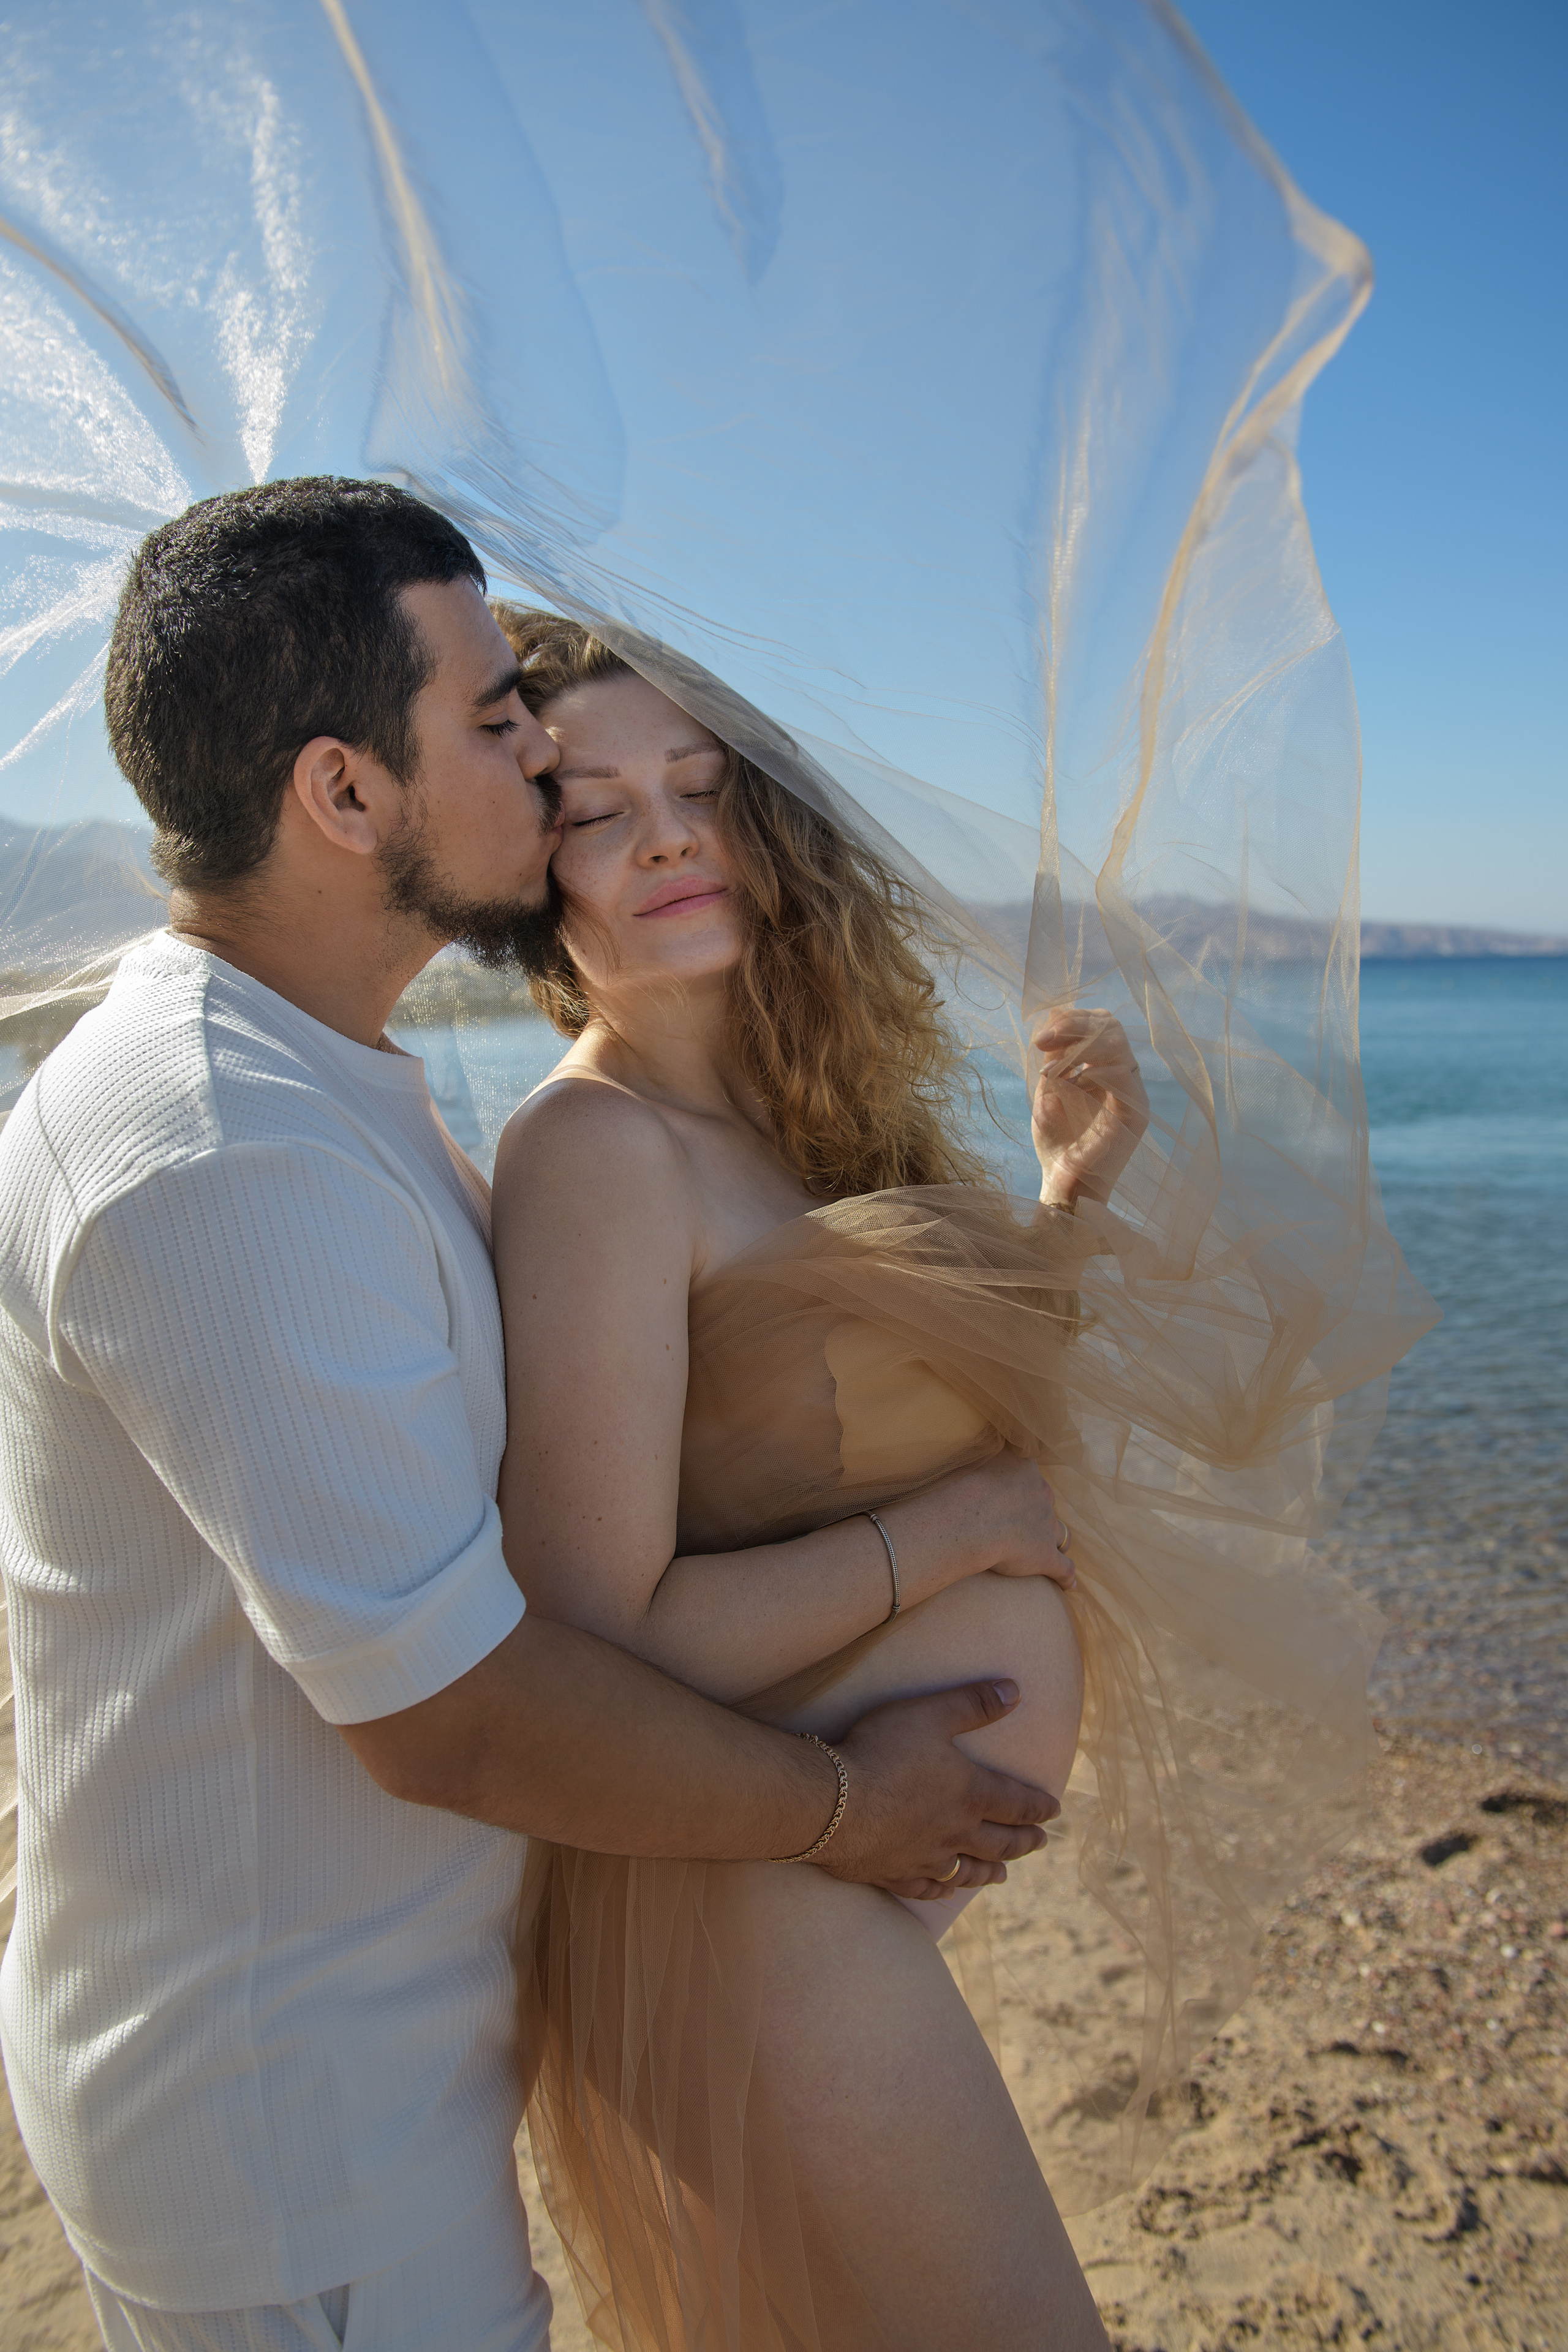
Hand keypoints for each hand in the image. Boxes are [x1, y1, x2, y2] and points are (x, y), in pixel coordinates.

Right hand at [817, 1679, 1057, 1897]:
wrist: (833, 1802)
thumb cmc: (882, 1750)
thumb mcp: (930, 1713)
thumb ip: (973, 1703)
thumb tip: (1015, 1690)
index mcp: (970, 1794)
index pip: (1017, 1804)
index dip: (1039, 1807)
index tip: (1054, 1812)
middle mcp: (956, 1832)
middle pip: (1000, 1843)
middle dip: (1024, 1842)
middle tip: (1040, 1844)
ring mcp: (926, 1858)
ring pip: (968, 1870)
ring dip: (990, 1871)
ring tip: (1002, 1875)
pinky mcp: (895, 1874)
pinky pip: (928, 1888)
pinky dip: (944, 1890)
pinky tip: (947, 1889)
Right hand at [936, 1447, 1075, 1590]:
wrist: (968, 1520)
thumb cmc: (960, 1488)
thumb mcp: (972, 1458)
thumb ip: (983, 1456)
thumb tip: (978, 1445)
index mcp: (1025, 1468)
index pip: (1029, 1472)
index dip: (1021, 1483)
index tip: (1008, 1490)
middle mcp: (1041, 1493)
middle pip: (1046, 1500)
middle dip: (1036, 1509)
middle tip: (1017, 1520)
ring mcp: (1047, 1525)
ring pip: (1061, 1533)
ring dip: (1054, 1539)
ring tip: (1047, 1548)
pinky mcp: (1046, 1556)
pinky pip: (1064, 1568)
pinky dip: (1066, 1576)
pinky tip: (1069, 1585)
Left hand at [1030, 1006, 1148, 1208]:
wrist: (1064, 1188)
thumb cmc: (1057, 1147)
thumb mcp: (1049, 1093)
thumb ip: (1054, 1059)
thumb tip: (1053, 1016)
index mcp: (1106, 1071)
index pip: (1101, 1025)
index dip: (1071, 1020)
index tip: (1040, 1036)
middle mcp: (1124, 1079)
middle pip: (1111, 1026)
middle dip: (1073, 1024)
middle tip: (1042, 1039)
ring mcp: (1132, 1094)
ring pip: (1116, 1042)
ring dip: (1076, 1044)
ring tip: (1049, 1068)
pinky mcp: (1134, 1113)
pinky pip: (1121, 1073)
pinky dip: (1090, 1067)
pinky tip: (1065, 1079)